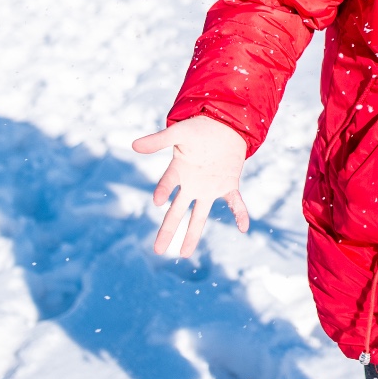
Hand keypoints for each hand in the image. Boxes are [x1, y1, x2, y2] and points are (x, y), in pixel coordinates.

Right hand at [130, 116, 251, 253]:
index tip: (158, 201)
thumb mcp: (179, 132)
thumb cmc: (199, 128)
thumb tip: (134, 145)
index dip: (163, 191)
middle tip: (158, 250)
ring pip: (199, 215)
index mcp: (178, 170)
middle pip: (177, 211)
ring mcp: (209, 187)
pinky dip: (239, 213)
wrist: (224, 125)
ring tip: (185, 253)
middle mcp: (191, 184)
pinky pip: (234, 203)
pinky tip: (244, 227)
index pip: (167, 185)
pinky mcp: (228, 185)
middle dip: (168, 230)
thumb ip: (158, 140)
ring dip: (193, 233)